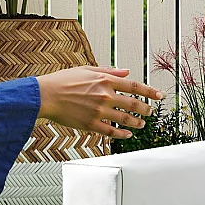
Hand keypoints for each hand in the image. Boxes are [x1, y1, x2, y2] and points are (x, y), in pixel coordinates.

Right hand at [36, 66, 163, 138]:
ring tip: (143, 124)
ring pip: (125, 119)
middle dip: (146, 109)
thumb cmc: (63, 81)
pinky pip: (111, 131)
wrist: (45, 95)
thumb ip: (109, 71)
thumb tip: (126, 72)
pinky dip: (122, 134)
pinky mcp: (91, 124)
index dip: (150, 92)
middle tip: (150, 112)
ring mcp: (99, 111)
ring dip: (137, 123)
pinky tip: (128, 134)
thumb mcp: (87, 69)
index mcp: (105, 80)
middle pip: (134, 104)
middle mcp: (105, 95)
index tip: (160, 96)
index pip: (135, 86)